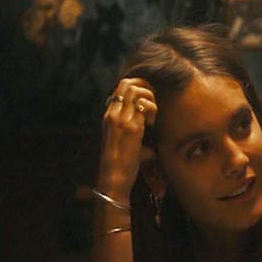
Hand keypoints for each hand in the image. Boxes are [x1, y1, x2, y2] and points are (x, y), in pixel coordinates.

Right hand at [98, 78, 157, 198]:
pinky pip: (145, 106)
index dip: (137, 87)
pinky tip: (153, 123)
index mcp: (108, 116)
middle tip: (153, 102)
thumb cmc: (119, 166)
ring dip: (149, 98)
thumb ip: (132, 139)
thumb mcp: (121, 146)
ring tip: (153, 114)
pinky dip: (153, 110)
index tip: (147, 99)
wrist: (112, 178)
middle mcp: (112, 115)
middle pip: (127, 84)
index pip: (120, 88)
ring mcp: (121, 120)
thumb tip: (150, 149)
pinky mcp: (132, 128)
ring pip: (136, 91)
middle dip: (144, 87)